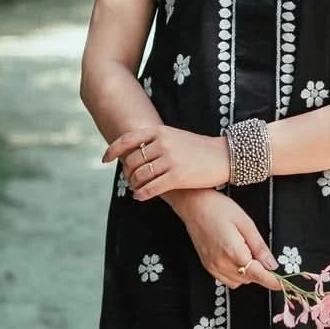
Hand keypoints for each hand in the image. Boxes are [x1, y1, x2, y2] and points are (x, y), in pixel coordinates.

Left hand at [102, 123, 229, 200]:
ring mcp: (170, 160)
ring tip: (135, 189)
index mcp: (160, 131)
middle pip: (133, 161)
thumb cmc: (199, 148)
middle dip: (128, 173)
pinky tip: (139, 196)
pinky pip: (151, 188)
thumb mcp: (175, 136)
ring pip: (140, 175)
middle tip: (129, 180)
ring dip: (134, 185)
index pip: (128, 139)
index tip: (105, 159)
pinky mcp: (177, 176)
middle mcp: (163, 143)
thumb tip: (134, 151)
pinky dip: (142, 194)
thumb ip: (156, 140)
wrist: (224, 155)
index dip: (113, 150)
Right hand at [179, 192, 283, 291]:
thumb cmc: (218, 208)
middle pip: (250, 279)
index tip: (284, 285)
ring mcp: (213, 266)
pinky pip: (227, 279)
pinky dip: (237, 274)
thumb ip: (259, 246)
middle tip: (264, 256)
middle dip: (261, 272)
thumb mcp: (246, 223)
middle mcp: (222, 263)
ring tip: (248, 252)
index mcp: (234, 252)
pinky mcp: (207, 266)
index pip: (259, 275)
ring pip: (239, 282)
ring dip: (249, 274)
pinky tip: (237, 258)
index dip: (273, 282)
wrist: (193, 205)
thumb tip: (272, 264)